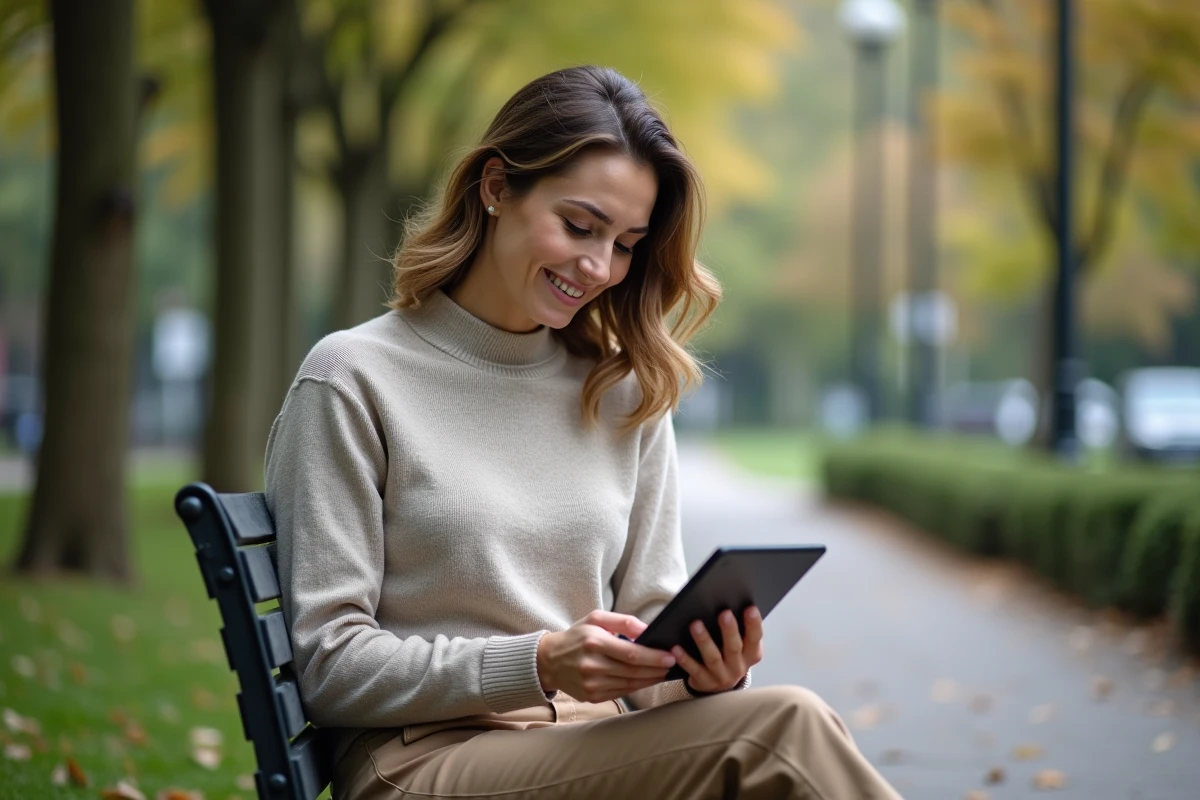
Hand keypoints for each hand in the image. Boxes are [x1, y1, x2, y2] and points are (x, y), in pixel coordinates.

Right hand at [536, 610, 676, 703]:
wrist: (549, 661)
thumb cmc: (576, 636)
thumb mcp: (596, 619)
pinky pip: (621, 692)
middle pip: (633, 671)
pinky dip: (637, 687)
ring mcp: (592, 684)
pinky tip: (646, 680)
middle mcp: (592, 665)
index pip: (630, 653)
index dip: (653, 657)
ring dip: (650, 679)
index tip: (670, 656)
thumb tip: (647, 630)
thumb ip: (623, 622)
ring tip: (663, 672)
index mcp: (594, 642)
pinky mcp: (592, 697)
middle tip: (673, 664)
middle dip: (656, 669)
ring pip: (630, 684)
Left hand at [672, 606, 762, 693]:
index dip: (754, 624)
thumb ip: (738, 629)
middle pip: (734, 648)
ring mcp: (721, 676)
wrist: (719, 685)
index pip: (755, 638)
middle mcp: (738, 667)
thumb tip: (731, 601)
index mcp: (751, 654)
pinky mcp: (705, 683)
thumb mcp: (740, 644)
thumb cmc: (728, 654)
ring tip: (695, 625)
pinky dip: (685, 659)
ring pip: (712, 658)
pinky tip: (676, 648)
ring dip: (704, 641)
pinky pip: (694, 670)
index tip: (750, 608)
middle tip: (724, 613)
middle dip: (729, 630)